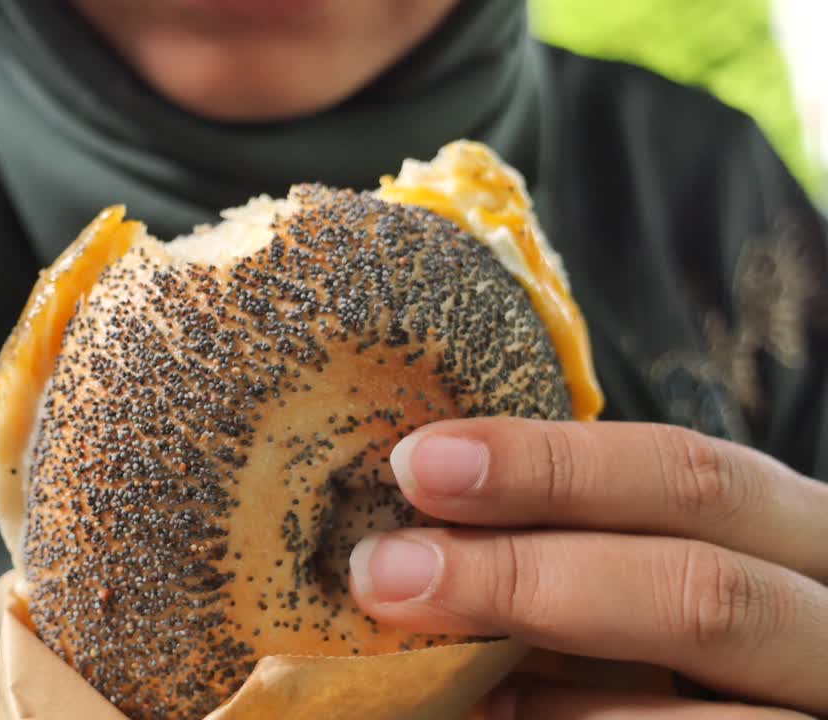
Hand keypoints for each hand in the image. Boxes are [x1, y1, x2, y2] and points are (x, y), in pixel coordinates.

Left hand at [347, 418, 827, 718]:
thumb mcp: (665, 569)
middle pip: (703, 589)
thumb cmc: (696, 650)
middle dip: (525, 576)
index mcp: (800, 535)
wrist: (750, 710)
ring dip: (556, 690)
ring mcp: (826, 717)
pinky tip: (503, 718)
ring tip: (439, 670)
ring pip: (716, 718)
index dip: (550, 465)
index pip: (691, 476)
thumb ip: (588, 541)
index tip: (418, 464)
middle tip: (387, 570)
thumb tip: (429, 519)